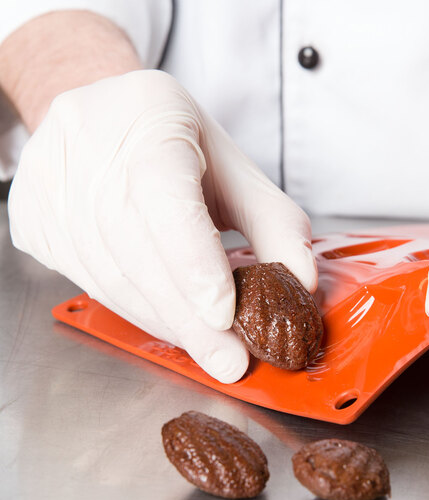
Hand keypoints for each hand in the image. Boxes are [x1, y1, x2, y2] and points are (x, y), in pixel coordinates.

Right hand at [8, 70, 316, 382]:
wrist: (106, 120)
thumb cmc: (176, 143)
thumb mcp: (234, 171)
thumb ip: (275, 224)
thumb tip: (301, 282)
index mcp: (147, 119)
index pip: (164, 198)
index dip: (193, 262)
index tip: (224, 315)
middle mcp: (86, 148)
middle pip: (138, 251)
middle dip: (188, 317)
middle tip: (227, 358)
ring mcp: (52, 187)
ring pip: (111, 277)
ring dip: (164, 322)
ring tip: (204, 344)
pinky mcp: (35, 220)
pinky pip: (90, 283)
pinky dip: (136, 311)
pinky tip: (167, 321)